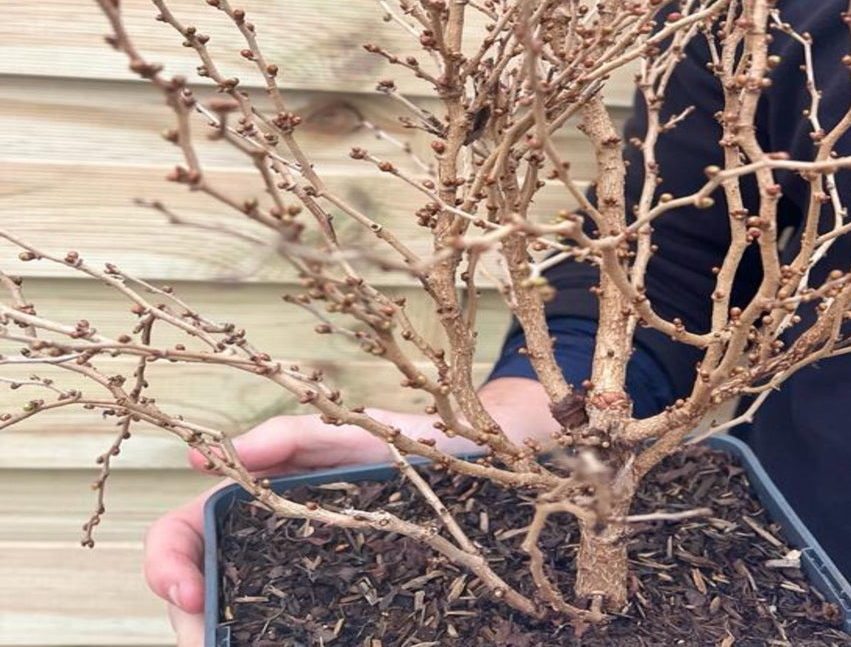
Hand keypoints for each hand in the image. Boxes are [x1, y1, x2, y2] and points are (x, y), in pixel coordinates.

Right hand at [144, 378, 553, 646]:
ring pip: (237, 617)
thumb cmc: (410, 440)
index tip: (188, 589)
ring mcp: (300, 576)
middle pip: (198, 587)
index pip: (186, 529)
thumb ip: (287, 436)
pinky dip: (265, 636)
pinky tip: (279, 645)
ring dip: (221, 636)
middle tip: (205, 642)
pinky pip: (287, 627)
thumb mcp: (349, 429)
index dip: (169, 561)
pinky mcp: (335, 603)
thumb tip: (215, 456)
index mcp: (259, 496)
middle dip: (187, 620)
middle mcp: (269, 541)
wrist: (477, 462)